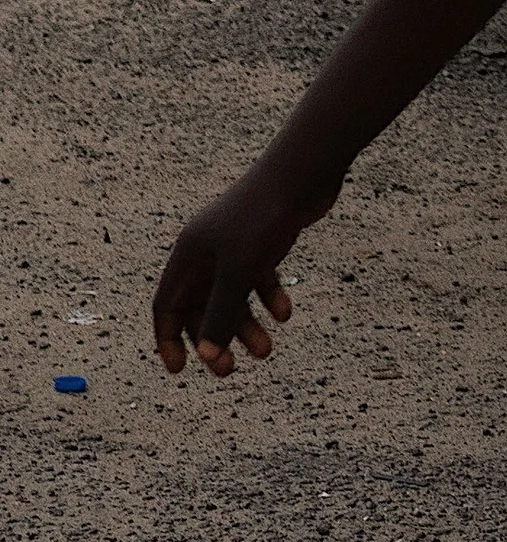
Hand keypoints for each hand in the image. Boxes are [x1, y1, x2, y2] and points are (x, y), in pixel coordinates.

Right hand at [152, 152, 337, 376]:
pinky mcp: (263, 239)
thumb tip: (206, 357)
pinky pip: (258, 279)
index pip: (166, 304)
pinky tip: (284, 313)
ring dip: (246, 325)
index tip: (180, 370)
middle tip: (228, 370)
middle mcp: (208, 250)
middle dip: (213, 338)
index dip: (168, 338)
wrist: (304, 171)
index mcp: (190, 254)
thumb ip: (221, 315)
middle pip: (200, 306)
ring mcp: (236, 244)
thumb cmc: (263, 216)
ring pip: (233, 296)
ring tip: (266, 350)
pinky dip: (268, 297)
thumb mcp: (238, 272)